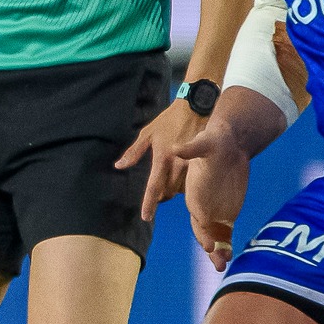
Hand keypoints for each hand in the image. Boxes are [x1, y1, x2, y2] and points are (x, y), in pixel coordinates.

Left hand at [115, 98, 203, 221]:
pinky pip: (193, 181)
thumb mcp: (148, 132)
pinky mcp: (203, 162)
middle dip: (162, 196)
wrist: (196, 107)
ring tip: (172, 181)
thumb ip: (134, 152)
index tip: (146, 217)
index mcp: (161, 157)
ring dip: (174, 190)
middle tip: (158, 192)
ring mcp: (192, 164)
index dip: (149, 204)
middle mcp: (177, 164)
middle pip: (168, 193)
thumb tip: (119, 166)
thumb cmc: (169, 119)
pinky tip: (184, 175)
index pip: (153, 187)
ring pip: (181, 189)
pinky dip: (186, 183)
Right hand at [178, 124, 249, 270]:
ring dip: (218, 251)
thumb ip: (191, 148)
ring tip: (223, 265)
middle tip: (219, 262)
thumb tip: (176, 149)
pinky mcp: (225, 212)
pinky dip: (226, 244)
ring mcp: (213, 211)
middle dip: (210, 247)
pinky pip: (224, 232)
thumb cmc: (213, 140)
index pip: (196, 216)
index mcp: (194, 194)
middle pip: (203, 231)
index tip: (210, 244)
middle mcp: (201, 205)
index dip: (203, 231)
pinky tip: (230, 256)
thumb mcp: (203, 142)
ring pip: (214, 236)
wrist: (227, 143)